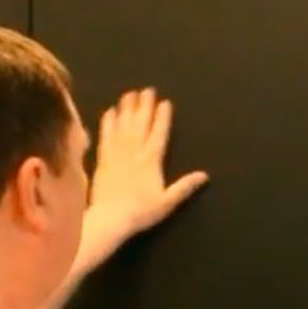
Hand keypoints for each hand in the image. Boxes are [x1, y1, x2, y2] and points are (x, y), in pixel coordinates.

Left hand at [90, 87, 208, 235]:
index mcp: (151, 161)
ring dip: (127, 109)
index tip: (165, 102)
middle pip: (140, 124)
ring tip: (130, 94)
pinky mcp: (102, 159)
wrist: (110, 218)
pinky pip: (105, 135)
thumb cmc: (141, 212)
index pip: (159, 133)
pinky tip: (109, 111)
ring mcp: (117, 154)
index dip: (162, 117)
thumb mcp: (167, 202)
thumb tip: (204, 175)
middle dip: (144, 106)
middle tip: (147, 90)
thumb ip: (184, 186)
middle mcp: (134, 152)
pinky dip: (108, 122)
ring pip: (123, 125)